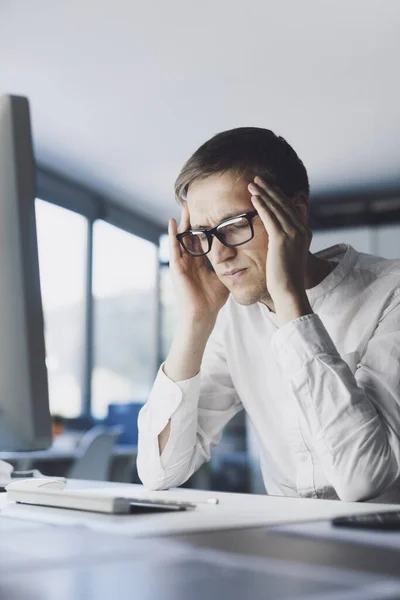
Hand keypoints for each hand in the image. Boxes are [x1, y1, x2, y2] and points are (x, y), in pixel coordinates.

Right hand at [168, 204, 229, 323]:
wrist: (203, 314)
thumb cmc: (213, 300)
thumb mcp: (224, 277)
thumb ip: (229, 265)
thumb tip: (244, 257)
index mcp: (200, 262)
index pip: (202, 239)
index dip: (205, 226)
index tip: (210, 212)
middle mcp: (190, 260)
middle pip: (190, 235)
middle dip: (192, 220)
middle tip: (195, 203)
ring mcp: (182, 263)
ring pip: (181, 238)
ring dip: (182, 223)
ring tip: (184, 207)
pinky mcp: (176, 267)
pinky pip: (174, 248)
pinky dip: (172, 235)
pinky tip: (172, 223)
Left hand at [248, 176, 311, 324]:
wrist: (289, 291)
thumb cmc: (286, 278)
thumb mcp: (288, 256)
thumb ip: (285, 244)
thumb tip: (278, 240)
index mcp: (304, 233)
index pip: (290, 208)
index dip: (278, 195)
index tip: (267, 186)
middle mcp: (301, 230)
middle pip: (284, 204)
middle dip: (270, 189)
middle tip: (258, 179)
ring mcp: (293, 234)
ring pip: (276, 208)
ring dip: (264, 193)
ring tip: (252, 183)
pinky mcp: (282, 239)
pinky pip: (270, 217)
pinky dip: (262, 205)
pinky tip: (253, 197)